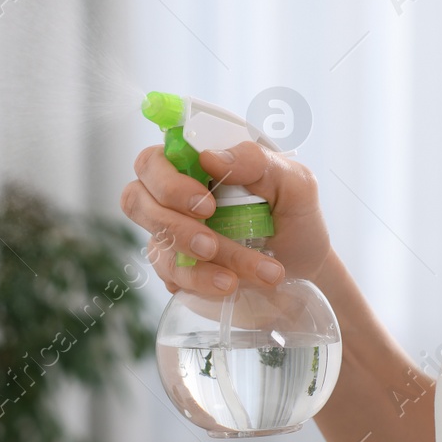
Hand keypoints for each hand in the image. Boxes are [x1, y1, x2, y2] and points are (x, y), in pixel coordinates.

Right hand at [120, 141, 333, 295]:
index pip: (155, 159)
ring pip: (158, 242)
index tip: (205, 202)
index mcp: (198, 164)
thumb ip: (258, 161)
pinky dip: (201, 280)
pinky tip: (229, 285)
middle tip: (211, 242)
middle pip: (135, 198)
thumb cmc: (294, 218)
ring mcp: (171, 234)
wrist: (305, 269)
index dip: (166, 179)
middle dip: (171, 222)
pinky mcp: (175, 268)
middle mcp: (175, 196)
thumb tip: (211, 157)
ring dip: (198, 260)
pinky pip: (170, 274)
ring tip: (239, 276)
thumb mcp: (294, 183)